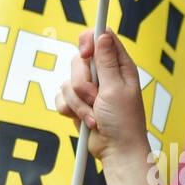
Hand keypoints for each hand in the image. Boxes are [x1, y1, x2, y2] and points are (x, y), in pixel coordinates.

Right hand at [58, 30, 149, 163]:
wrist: (116, 150)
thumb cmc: (124, 121)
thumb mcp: (116, 88)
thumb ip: (106, 61)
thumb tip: (103, 35)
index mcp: (119, 66)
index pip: (100, 38)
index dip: (89, 41)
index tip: (85, 53)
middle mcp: (103, 74)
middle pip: (78, 60)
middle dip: (82, 83)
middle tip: (95, 97)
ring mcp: (89, 89)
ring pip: (67, 81)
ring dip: (79, 102)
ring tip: (94, 115)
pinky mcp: (77, 103)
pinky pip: (61, 97)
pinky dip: (70, 110)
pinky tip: (84, 120)